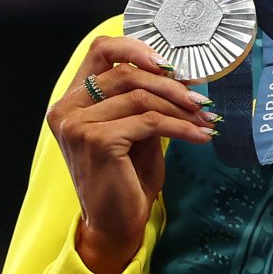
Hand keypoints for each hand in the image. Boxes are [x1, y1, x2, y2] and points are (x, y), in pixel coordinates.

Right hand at [44, 35, 218, 273]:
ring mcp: (77, 124)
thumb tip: (180, 77)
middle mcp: (67, 108)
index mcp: (72, 101)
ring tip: (206, 119)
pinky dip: (181, 127)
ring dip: (181, 107)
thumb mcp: (135, 133)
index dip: (137, 49)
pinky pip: (149, 122)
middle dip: (171, 85)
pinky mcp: (97, 140)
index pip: (100, 51)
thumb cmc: (125, 180)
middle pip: (127, 72)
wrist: (114, 224)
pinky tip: (200, 136)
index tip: (172, 66)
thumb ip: (144, 103)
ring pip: (141, 96)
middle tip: (202, 99)